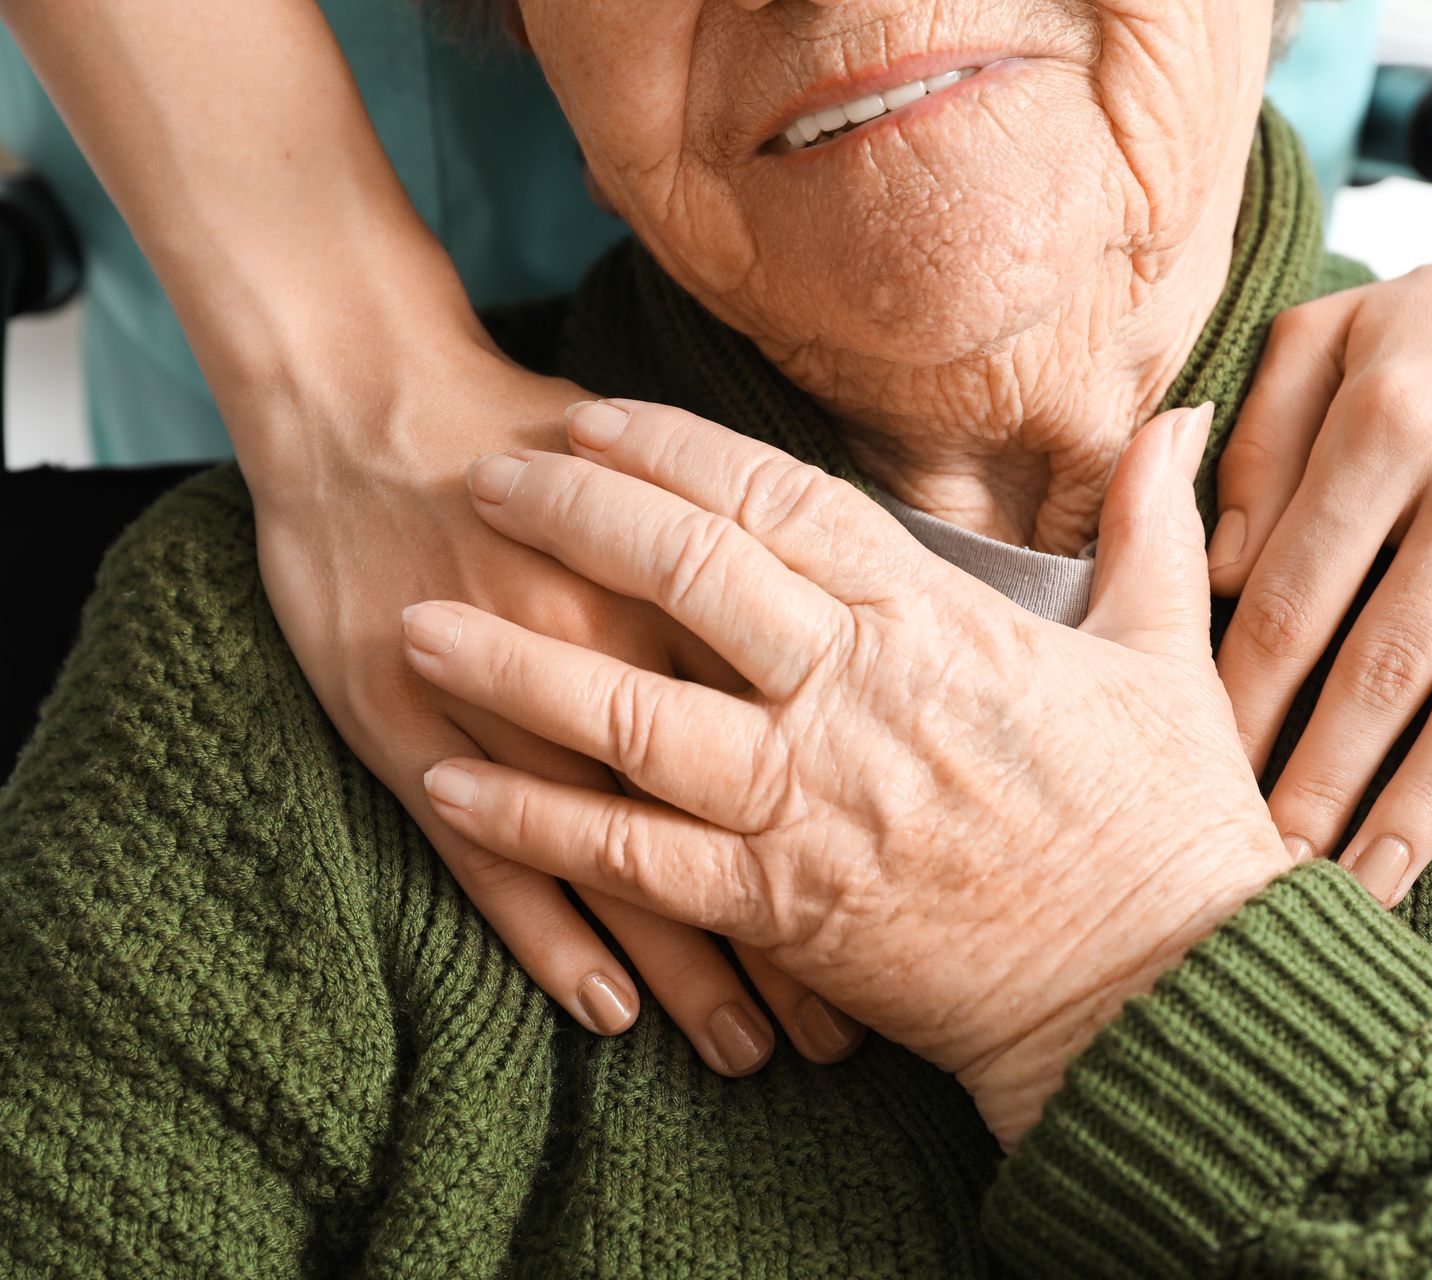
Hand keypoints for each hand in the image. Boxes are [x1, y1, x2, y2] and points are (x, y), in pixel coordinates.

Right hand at [245, 349, 861, 1070]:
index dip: (861, 836)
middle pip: (728, 816)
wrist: (373, 407)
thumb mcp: (679, 489)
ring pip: (623, 860)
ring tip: (746, 1053)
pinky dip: (550, 938)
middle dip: (790, 934)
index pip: (799, 736)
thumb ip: (767, 552)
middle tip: (844, 1036)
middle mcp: (613, 647)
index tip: (922, 921)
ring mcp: (511, 696)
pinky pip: (490, 858)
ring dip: (687, 968)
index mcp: (688, 586)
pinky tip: (606, 1012)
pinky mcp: (416, 730)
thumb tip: (877, 610)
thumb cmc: (538, 442)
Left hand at [400, 399, 1294, 1147]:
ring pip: (629, 712)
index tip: (591, 414)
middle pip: (683, 573)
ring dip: (512, 664)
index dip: (673, 449)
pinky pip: (635, 858)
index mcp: (938, 622)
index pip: (779, 500)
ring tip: (414, 623)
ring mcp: (811, 802)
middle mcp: (856, 694)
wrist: (1160, 991)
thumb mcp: (1168, 653)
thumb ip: (1150, 527)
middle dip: (569, 514)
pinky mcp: (784, 908)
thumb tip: (1178, 420)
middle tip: (479, 476)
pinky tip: (452, 789)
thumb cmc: (1170, 820)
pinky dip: (537, 824)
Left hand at [1205, 212, 1431, 904]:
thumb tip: (1225, 574)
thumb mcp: (1324, 336)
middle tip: (1271, 869)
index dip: (1246, 698)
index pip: (1297, 594)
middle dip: (1322, 776)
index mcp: (1390, 420)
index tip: (1202, 778)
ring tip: (1375, 880)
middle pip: (1389, 659)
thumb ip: (1259, 444)